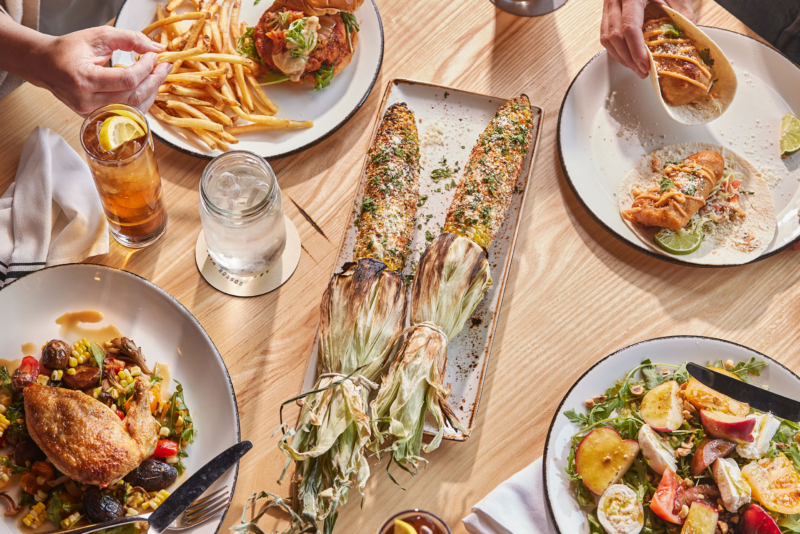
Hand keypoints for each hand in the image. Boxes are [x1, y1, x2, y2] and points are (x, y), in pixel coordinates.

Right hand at [35, 26, 172, 115]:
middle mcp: (86, 101)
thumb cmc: (68, 50)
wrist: (44, 65)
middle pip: (132, 96)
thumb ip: (128, 39)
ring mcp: (90, 113)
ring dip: (151, 92)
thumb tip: (156, 47)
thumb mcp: (97, 36)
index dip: (146, 68)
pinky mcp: (95, 118)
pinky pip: (126, 113)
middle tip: (164, 67)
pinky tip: (147, 88)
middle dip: (154, 81)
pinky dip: (141, 100)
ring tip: (158, 76)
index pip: (127, 80)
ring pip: (133, 109)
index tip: (154, 56)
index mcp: (83, 79)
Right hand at [601, 0, 694, 78]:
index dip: (636, 49)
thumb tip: (686, 45)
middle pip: (615, 37)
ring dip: (622, 58)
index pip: (629, 27)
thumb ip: (682, 17)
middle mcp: (616, 0)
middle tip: (643, 71)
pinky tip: (630, 57)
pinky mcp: (607, 14)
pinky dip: (617, 51)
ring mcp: (609, 7)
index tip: (646, 64)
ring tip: (637, 67)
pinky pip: (606, 37)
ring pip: (607, 39)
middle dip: (629, 59)